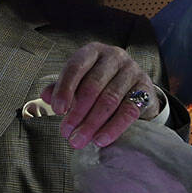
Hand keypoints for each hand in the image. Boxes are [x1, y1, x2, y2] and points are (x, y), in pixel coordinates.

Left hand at [42, 42, 159, 148]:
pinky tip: (101, 139)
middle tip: (66, 133)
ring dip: (92, 123)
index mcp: (92, 52)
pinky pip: (129, 110)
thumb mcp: (78, 82)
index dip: (65, 89)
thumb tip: (45, 96)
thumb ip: (61, 88)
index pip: (75, 67)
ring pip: (110, 99)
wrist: (133, 90)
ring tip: (80, 140)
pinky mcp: (146, 88)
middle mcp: (114, 56)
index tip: (58, 111)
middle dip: (77, 112)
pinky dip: (114, 127)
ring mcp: (132, 71)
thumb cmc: (100, 84)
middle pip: (93, 85)